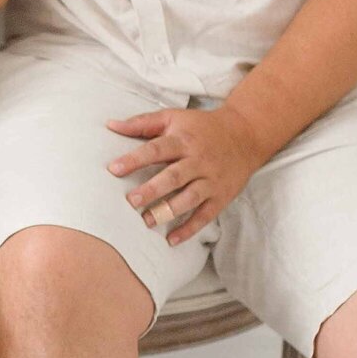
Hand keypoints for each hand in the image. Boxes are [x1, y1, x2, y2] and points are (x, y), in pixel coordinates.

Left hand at [105, 103, 264, 246]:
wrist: (246, 134)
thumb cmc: (201, 127)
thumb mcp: (173, 117)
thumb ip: (142, 123)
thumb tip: (111, 125)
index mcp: (183, 140)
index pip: (157, 150)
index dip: (135, 159)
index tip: (113, 169)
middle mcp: (198, 160)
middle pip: (174, 176)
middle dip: (152, 189)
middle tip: (130, 201)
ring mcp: (211, 180)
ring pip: (190, 198)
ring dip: (169, 211)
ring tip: (147, 221)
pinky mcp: (221, 196)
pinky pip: (205, 215)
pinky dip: (190, 229)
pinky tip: (172, 240)